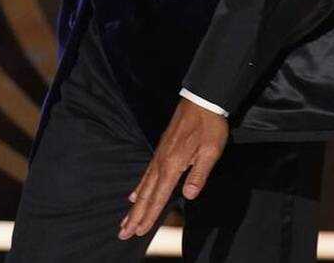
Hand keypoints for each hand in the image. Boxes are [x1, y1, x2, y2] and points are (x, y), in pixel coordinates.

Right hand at [118, 98, 228, 239]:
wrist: (200, 101)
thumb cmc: (209, 126)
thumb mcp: (211, 151)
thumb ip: (199, 174)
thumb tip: (188, 195)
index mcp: (173, 165)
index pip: (159, 197)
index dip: (149, 215)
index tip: (139, 231)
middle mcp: (161, 162)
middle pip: (146, 194)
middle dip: (135, 215)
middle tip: (122, 232)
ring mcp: (159, 156)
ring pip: (143, 185)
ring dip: (135, 205)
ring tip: (125, 219)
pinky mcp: (161, 150)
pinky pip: (146, 173)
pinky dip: (139, 187)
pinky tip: (135, 194)